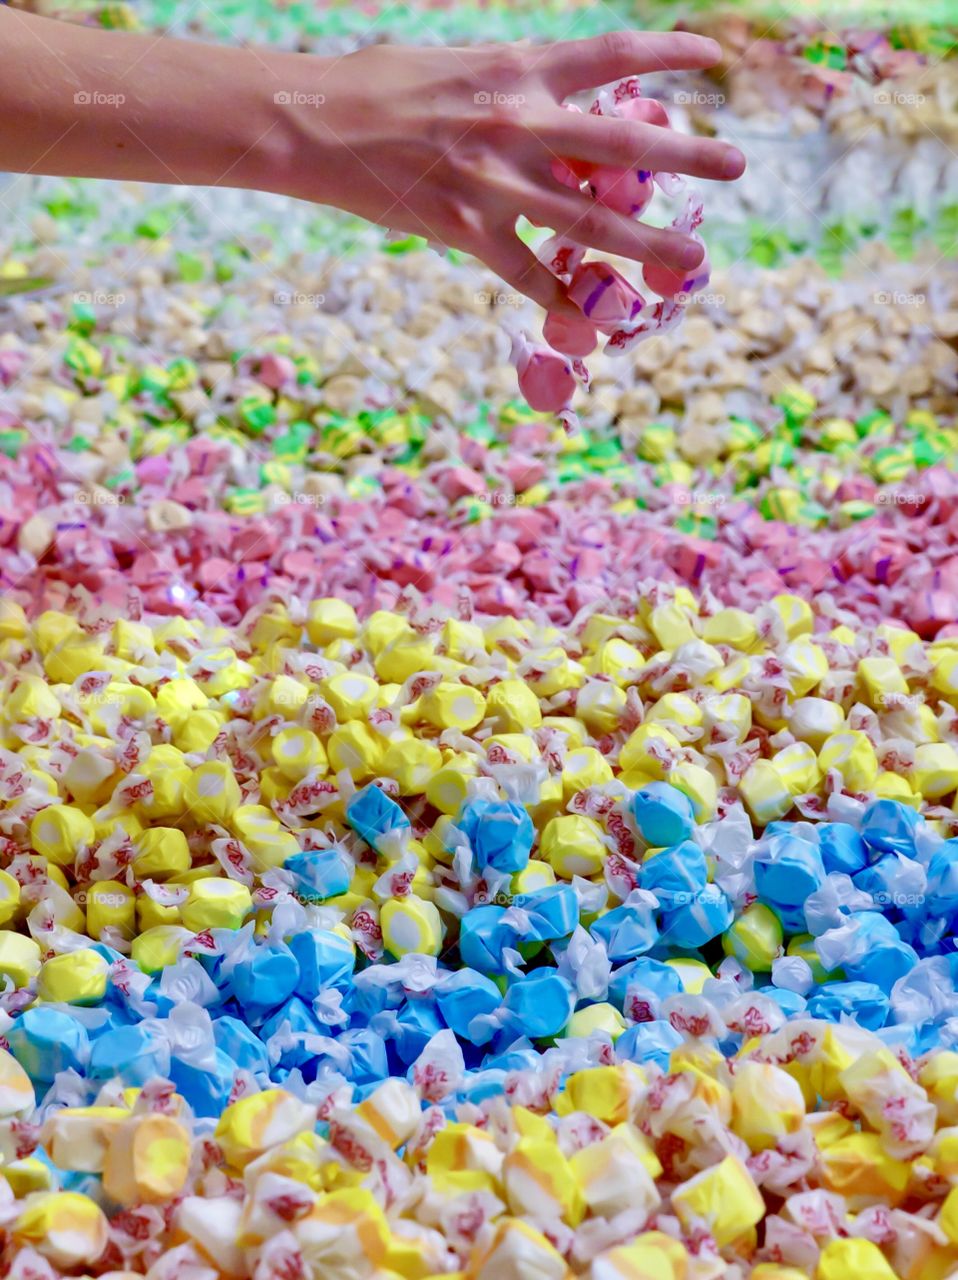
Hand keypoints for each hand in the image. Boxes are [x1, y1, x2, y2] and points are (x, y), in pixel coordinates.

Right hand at [271, 33, 744, 318]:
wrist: (314, 122)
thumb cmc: (379, 86)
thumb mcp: (459, 67)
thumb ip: (515, 89)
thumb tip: (559, 110)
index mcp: (518, 69)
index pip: (611, 54)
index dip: (668, 52)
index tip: (713, 56)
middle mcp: (519, 122)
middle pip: (623, 141)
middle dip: (687, 155)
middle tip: (737, 166)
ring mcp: (496, 182)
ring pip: (589, 219)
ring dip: (646, 242)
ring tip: (691, 260)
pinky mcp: (466, 231)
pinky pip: (526, 275)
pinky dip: (559, 298)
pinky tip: (587, 316)